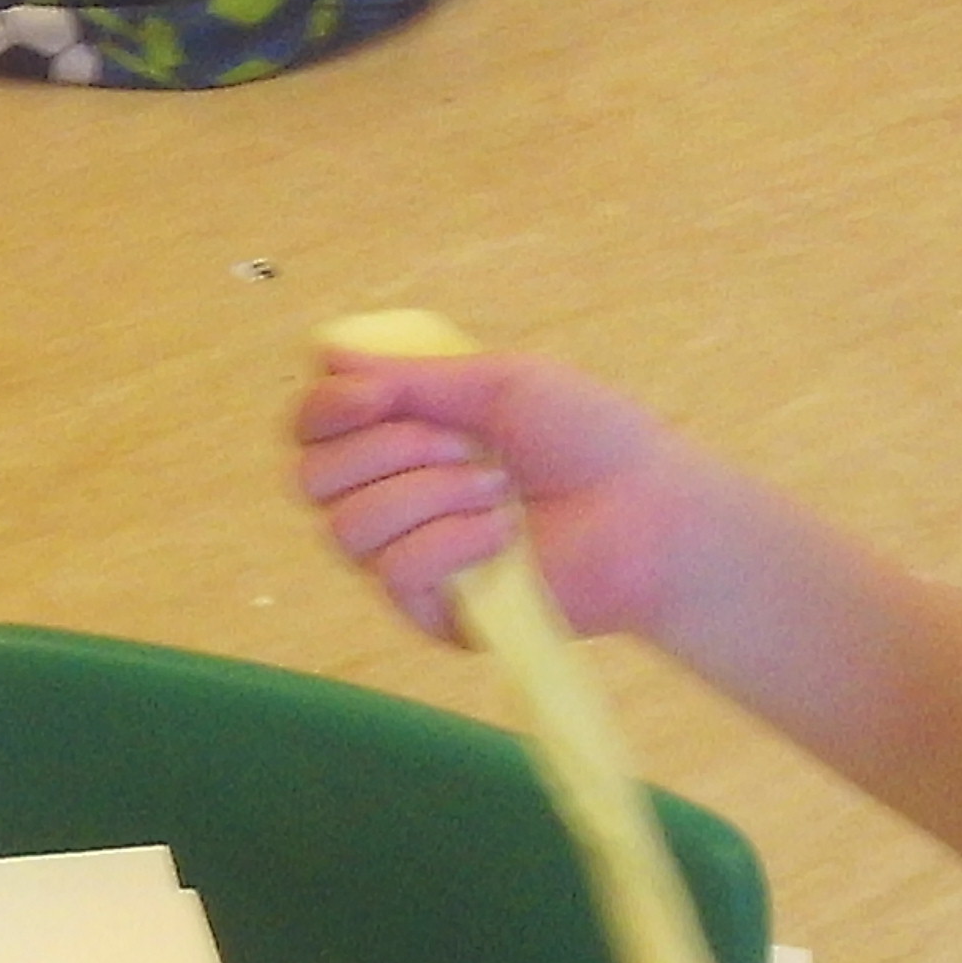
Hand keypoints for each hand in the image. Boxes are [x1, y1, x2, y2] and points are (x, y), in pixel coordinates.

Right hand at [295, 347, 724, 646]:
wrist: (651, 512)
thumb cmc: (588, 439)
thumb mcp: (498, 385)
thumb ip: (410, 375)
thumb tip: (324, 350)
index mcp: (401, 438)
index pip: (312, 429)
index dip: (325, 409)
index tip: (373, 395)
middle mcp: (392, 498)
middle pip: (311, 478)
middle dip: (386, 450)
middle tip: (464, 444)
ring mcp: (407, 558)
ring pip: (345, 528)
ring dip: (426, 495)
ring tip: (497, 489)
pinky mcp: (432, 611)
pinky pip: (394, 572)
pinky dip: (450, 542)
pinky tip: (502, 535)